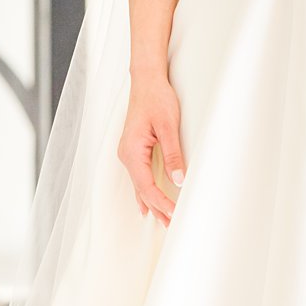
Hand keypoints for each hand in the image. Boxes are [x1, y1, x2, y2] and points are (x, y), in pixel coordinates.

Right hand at [117, 72, 186, 226]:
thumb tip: (178, 180)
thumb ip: (173, 154)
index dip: (161, 202)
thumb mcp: (168, 126)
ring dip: (152, 203)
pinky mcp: (134, 149)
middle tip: (172, 225)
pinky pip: (138, 177)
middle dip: (157, 208)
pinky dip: (145, 192)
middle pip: (141, 190)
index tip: (175, 214)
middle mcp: (126, 154)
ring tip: (163, 221)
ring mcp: (128, 152)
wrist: (147, 80)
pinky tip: (146, 205)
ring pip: (139, 185)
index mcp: (132, 151)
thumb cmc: (157, 99)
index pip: (147, 186)